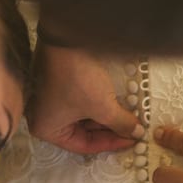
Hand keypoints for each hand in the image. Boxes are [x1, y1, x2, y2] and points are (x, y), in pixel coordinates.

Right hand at [27, 43, 144, 153]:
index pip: (84, 146)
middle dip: (110, 129)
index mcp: (47, 129)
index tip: (131, 139)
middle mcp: (45, 116)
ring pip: (85, 117)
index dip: (111, 143)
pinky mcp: (60, 84)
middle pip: (84, 132)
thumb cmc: (77, 77)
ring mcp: (52, 100)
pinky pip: (83, 102)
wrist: (68, 37)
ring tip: (128, 116)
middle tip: (133, 129)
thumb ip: (121, 124)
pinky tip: (118, 104)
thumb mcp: (103, 107)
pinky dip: (100, 104)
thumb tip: (136, 132)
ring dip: (107, 117)